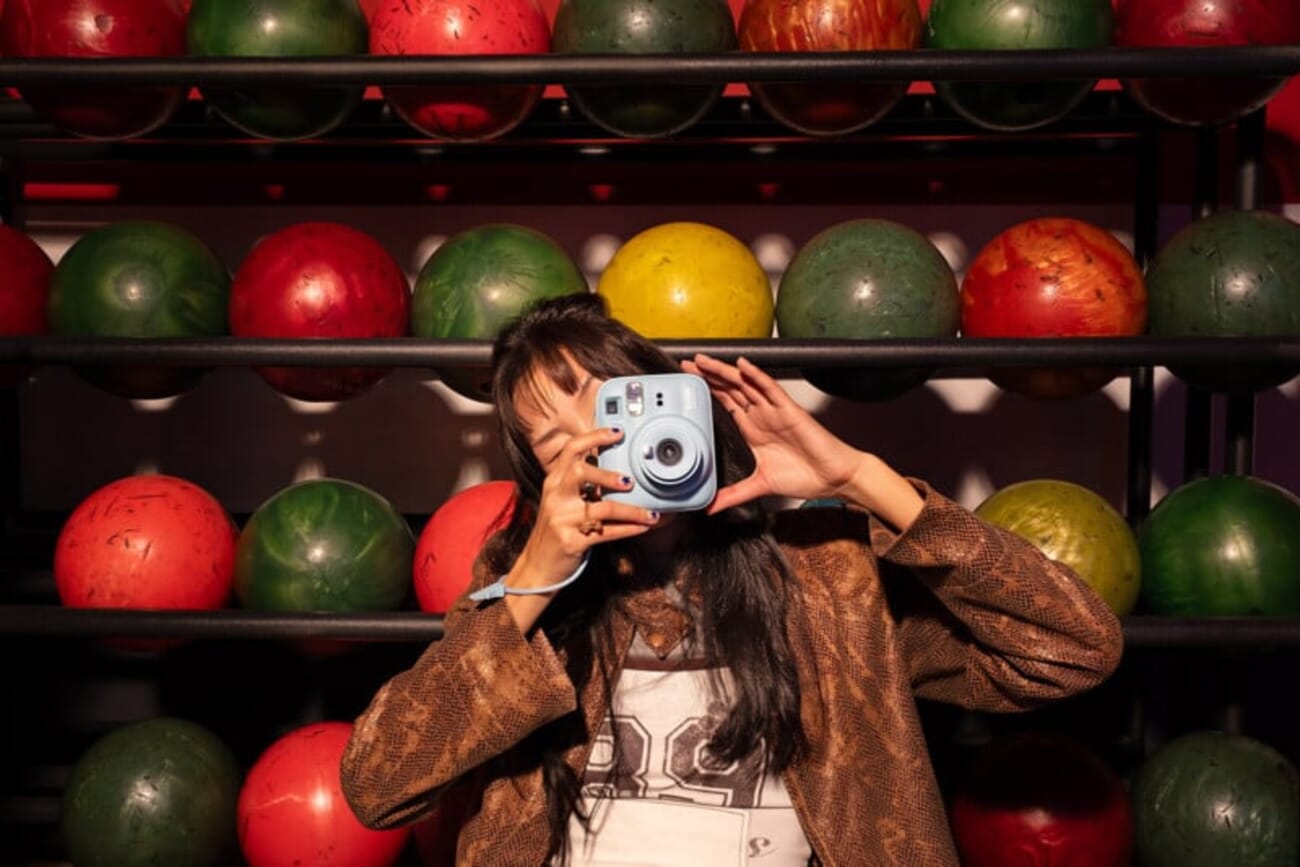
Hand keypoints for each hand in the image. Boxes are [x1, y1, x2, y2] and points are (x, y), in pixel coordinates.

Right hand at [510, 426, 660, 591]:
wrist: (537, 567)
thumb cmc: (556, 532)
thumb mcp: (562, 503)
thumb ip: (582, 487)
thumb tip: (617, 474)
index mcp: (554, 482)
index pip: (571, 450)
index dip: (594, 437)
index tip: (617, 432)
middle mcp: (555, 496)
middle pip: (579, 470)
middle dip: (607, 474)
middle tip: (630, 480)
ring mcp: (562, 519)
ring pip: (601, 508)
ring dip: (631, 510)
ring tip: (650, 513)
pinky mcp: (571, 541)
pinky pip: (606, 533)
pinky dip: (628, 529)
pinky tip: (642, 527)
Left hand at [683, 354, 867, 513]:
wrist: (833, 479)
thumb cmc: (805, 476)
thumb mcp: (759, 486)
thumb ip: (734, 495)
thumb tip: (711, 507)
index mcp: (753, 430)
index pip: (725, 403)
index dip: (707, 391)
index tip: (688, 383)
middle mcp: (762, 416)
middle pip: (730, 389)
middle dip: (708, 376)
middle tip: (686, 365)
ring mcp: (775, 411)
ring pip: (745, 385)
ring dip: (724, 372)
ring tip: (703, 361)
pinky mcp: (790, 412)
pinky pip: (771, 390)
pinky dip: (756, 376)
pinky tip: (743, 366)